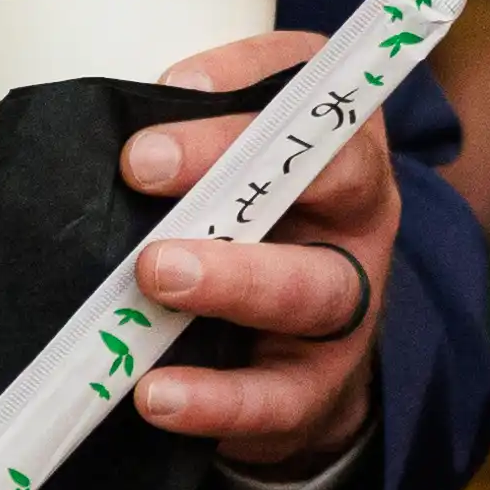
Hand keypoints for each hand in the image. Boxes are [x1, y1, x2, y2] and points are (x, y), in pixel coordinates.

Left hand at [127, 27, 396, 474]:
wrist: (293, 351)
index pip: (312, 96)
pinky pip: (279, 398)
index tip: (163, 100)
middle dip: (235, 168)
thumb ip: (195, 127)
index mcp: (339, 145)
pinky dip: (218, 401)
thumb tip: (130, 111)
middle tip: (145, 187)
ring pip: (312, 291)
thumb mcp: (232, 160)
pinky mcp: (318, 385)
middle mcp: (359, 217)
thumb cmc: (249, 226)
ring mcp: (349, 305)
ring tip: (155, 282)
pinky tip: (158, 396)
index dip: (244, 89)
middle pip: (332, 179)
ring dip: (232, 284)